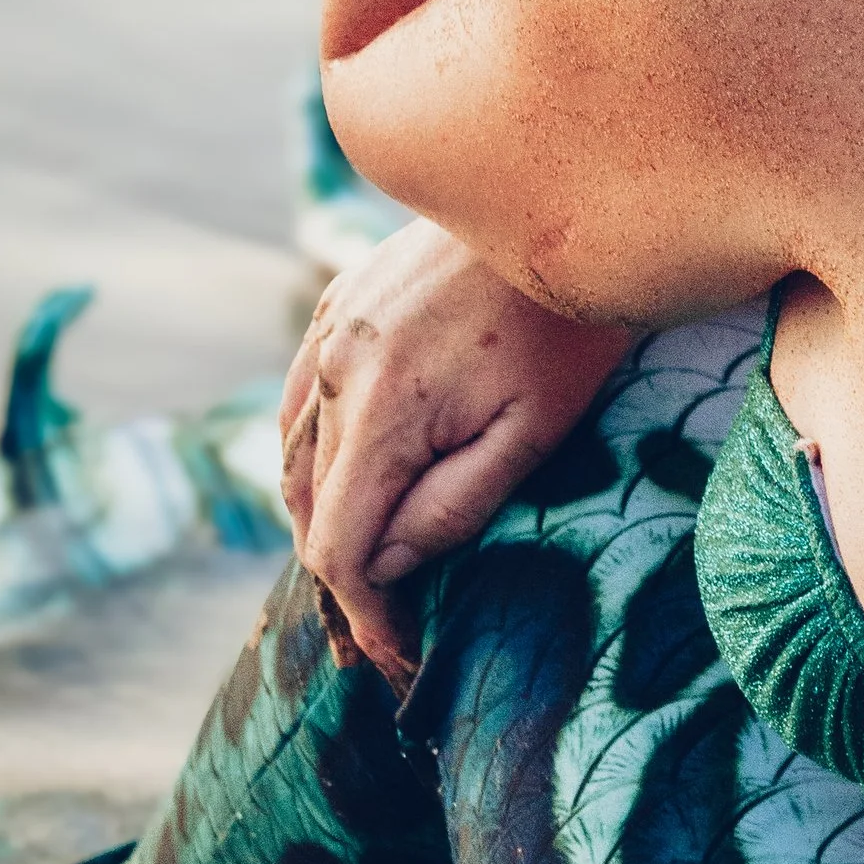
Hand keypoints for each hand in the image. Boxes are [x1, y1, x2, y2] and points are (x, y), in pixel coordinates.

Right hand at [281, 221, 635, 682]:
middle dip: (351, 580)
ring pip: (293, 457)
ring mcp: (329, 330)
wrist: (565, 206)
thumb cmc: (570, 326)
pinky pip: (302, 401)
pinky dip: (314, 456)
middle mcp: (335, 367)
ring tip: (375, 573)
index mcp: (381, 408)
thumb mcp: (534, 432)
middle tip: (398, 631)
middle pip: (311, 509)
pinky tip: (351, 482)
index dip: (368, 616)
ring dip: (324, 521)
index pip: (338, 546)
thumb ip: (452, 507)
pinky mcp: (338, 304)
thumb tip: (386, 569)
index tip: (403, 658)